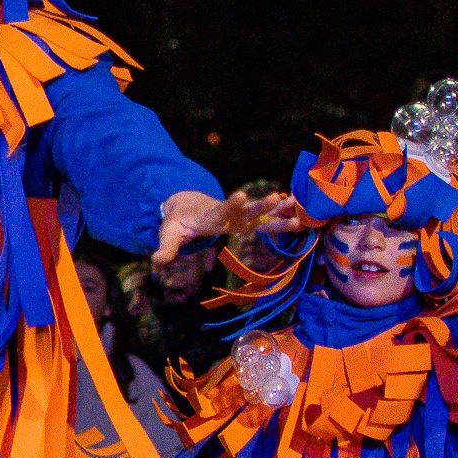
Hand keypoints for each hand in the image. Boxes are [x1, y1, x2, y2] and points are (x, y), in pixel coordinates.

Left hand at [153, 187, 305, 265]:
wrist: (187, 207)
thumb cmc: (178, 223)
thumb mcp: (168, 234)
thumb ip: (165, 248)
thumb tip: (157, 262)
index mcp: (209, 216)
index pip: (220, 210)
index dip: (229, 205)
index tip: (239, 195)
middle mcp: (227, 214)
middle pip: (245, 210)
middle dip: (260, 206)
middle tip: (276, 197)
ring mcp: (238, 216)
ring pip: (259, 213)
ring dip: (276, 211)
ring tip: (296, 207)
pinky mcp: (245, 220)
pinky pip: (264, 220)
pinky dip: (280, 216)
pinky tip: (300, 217)